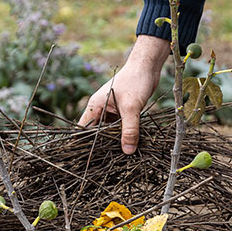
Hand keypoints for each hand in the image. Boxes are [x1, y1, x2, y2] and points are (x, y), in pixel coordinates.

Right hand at [78, 35, 169, 153]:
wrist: (148, 66)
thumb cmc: (135, 81)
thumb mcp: (132, 108)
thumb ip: (129, 130)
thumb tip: (127, 151)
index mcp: (95, 106)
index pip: (83, 130)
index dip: (84, 145)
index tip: (87, 160)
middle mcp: (100, 109)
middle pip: (97, 133)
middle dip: (102, 146)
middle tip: (105, 164)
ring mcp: (111, 110)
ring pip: (109, 131)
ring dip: (114, 141)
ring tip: (118, 158)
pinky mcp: (122, 111)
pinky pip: (120, 127)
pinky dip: (123, 135)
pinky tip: (129, 145)